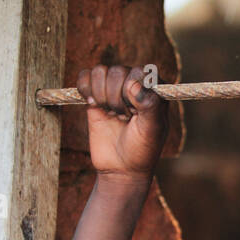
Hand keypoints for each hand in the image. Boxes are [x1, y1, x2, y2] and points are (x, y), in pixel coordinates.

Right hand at [77, 65, 168, 183]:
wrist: (121, 168)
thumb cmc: (142, 150)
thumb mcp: (152, 130)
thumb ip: (149, 105)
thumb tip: (133, 84)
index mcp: (154, 89)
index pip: (139, 72)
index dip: (132, 91)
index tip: (134, 113)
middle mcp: (135, 84)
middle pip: (117, 71)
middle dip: (116, 98)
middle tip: (123, 118)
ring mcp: (114, 88)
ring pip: (100, 71)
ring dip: (102, 95)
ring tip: (111, 114)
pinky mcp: (95, 94)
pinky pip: (85, 76)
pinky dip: (85, 88)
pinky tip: (94, 106)